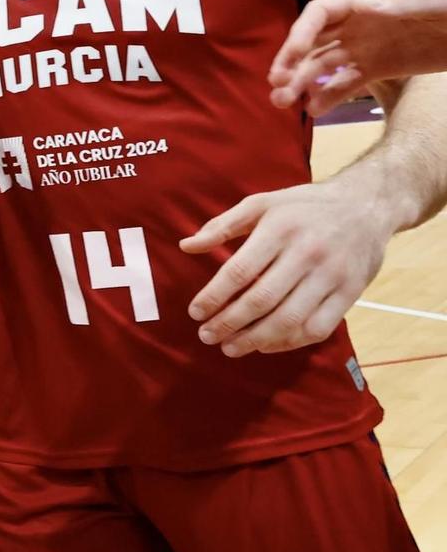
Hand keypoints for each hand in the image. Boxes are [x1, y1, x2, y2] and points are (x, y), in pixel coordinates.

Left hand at [180, 179, 392, 356]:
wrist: (366, 206)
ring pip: (289, 319)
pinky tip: (266, 345)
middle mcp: (307, 253)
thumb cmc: (304, 206)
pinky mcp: (351, 293)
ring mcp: (332, 276)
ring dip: (255, 339)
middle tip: (206, 335)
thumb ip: (222, 225)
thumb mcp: (261, 203)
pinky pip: (318, 327)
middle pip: (262, 299)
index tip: (195, 312)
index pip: (239, 271)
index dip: (214, 296)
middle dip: (229, 323)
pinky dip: (290, 342)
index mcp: (280, 230)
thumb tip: (186, 246)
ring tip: (230, 348)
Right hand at [268, 0, 446, 114]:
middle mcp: (355, 22)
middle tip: (276, 85)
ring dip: (300, 82)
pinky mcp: (376, 68)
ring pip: (322, 65)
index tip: (290, 56)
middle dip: (290, 62)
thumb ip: (399, 3)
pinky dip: (328, 97)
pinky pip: (346, 84)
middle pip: (312, 42)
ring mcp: (364, 47)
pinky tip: (312, 111)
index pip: (320, 14)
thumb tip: (357, 6)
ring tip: (282, 103)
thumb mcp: (435, 1)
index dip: (300, 34)